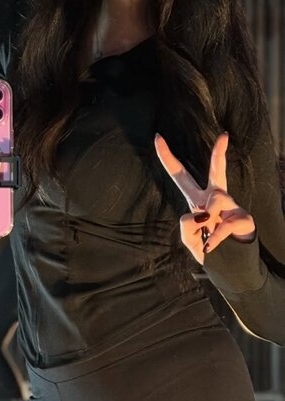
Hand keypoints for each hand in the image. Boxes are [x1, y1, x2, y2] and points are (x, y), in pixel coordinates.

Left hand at [154, 132, 255, 263]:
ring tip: (208, 233)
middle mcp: (214, 198)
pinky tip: (211, 246)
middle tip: (225, 136)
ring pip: (214, 201)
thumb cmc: (205, 245)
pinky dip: (214, 237)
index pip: (180, 174)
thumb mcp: (187, 238)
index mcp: (196, 198)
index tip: (157, 137)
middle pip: (216, 171)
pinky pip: (222, 223)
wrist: (227, 263)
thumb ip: (186, 226)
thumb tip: (204, 215)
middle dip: (220, 154)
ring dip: (207, 219)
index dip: (167, 157)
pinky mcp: (242, 218)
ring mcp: (231, 206)